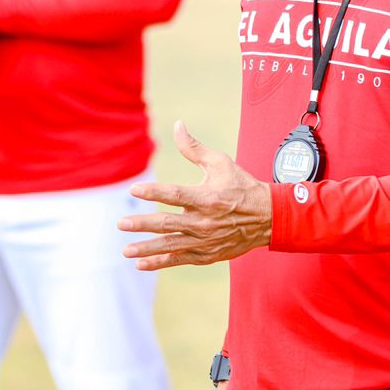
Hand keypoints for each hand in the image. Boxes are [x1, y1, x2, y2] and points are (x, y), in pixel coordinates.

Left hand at [120, 121, 272, 270]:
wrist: (268, 218)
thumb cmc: (242, 186)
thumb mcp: (220, 163)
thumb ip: (194, 148)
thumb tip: (177, 125)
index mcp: (207, 197)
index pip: (175, 194)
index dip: (154, 192)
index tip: (134, 190)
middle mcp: (204, 221)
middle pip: (167, 223)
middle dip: (142, 224)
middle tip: (121, 223)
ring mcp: (205, 241)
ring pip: (170, 245)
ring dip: (146, 249)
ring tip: (125, 250)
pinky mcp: (207, 254)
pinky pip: (179, 259)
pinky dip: (160, 262)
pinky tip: (141, 264)